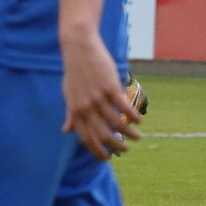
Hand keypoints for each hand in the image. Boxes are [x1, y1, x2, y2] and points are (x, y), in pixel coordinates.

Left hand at [61, 28, 138, 159]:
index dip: (96, 150)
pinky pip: (124, 107)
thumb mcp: (68, 94)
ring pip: (117, 123)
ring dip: (129, 134)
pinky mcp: (109, 87)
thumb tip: (66, 131)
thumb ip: (70, 114)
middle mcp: (86, 107)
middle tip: (126, 150)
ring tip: (137, 137)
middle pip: (103, 135)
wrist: (79, 48)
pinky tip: (139, 120)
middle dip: (116, 147)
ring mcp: (98, 98)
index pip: (86, 138)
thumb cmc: (74, 72)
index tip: (106, 158)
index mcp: (75, 110)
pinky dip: (133, 116)